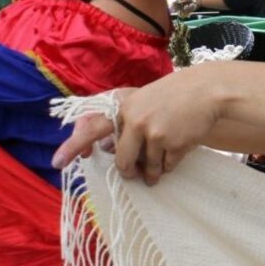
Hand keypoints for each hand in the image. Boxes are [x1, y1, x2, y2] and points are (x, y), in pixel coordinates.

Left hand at [52, 71, 222, 185]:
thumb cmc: (174, 95)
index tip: (57, 162)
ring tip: (164, 159)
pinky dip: (171, 164)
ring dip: (155, 171)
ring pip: (148, 168)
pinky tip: (179, 146)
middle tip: (135, 174)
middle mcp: (135, 122)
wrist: (207, 90)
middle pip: (124, 163)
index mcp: (124, 109)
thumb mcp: (143, 100)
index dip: (74, 146)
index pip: (92, 129)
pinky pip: (167, 167)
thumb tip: (107, 148)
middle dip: (130, 172)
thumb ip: (124, 122)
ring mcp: (155, 134)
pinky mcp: (174, 144)